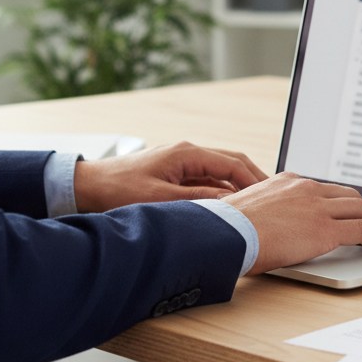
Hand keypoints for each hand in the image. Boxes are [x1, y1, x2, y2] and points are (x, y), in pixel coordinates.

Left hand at [72, 141, 267, 212]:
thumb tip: (230, 202)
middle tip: (273, 200)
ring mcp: (181, 162)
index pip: (233, 164)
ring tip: (255, 206)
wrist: (89, 187)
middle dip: (253, 180)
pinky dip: (222, 191)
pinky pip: (207, 180)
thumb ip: (199, 199)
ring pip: (221, 172)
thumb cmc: (118, 190)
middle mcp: (187, 153)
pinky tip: (228, 208)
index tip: (271, 197)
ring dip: (238, 187)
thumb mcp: (161, 199)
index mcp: (187, 154)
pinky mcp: (175, 173)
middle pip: (232, 163)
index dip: (255, 180)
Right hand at [219, 172, 361, 273]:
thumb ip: (266, 212)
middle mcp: (306, 189)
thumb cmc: (229, 229)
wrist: (227, 232)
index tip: (347, 209)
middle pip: (349, 195)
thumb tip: (267, 228)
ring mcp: (318, 207)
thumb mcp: (249, 209)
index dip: (340, 200)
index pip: (323, 188)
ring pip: (361, 209)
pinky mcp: (326, 229)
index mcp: (287, 182)